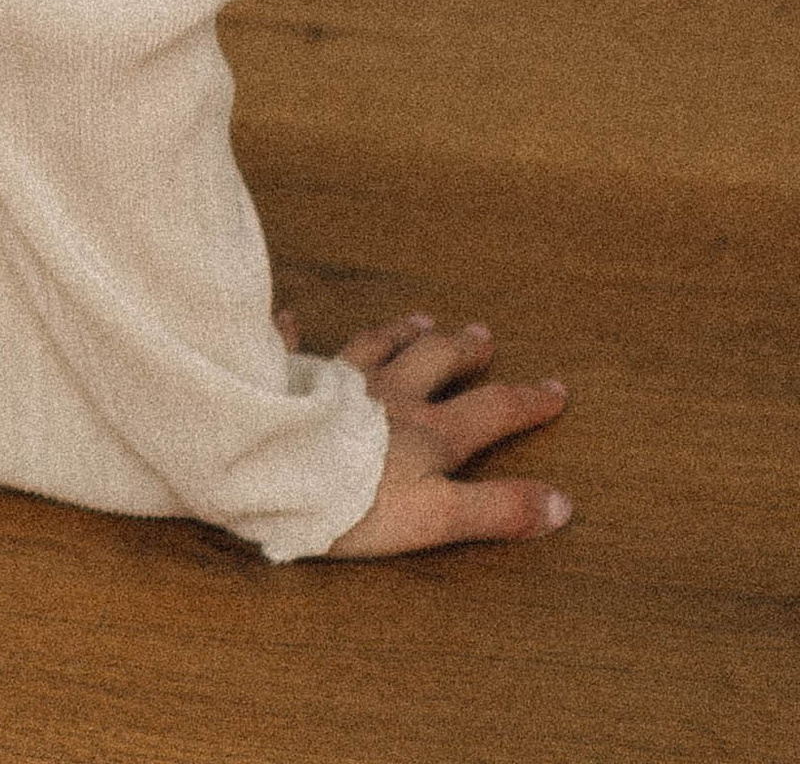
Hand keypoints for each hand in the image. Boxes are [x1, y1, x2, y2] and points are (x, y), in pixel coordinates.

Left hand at [277, 307, 572, 555]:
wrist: (273, 467)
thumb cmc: (356, 500)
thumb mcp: (438, 516)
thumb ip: (497, 509)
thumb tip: (561, 503)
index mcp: (427, 431)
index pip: (490, 410)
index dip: (526, 402)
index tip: (556, 388)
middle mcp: (388, 395)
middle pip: (433, 362)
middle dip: (462, 350)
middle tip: (482, 333)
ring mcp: (336, 381)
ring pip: (375, 346)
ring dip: (399, 332)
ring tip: (418, 319)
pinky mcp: (288, 380)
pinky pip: (291, 350)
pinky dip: (294, 334)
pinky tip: (290, 318)